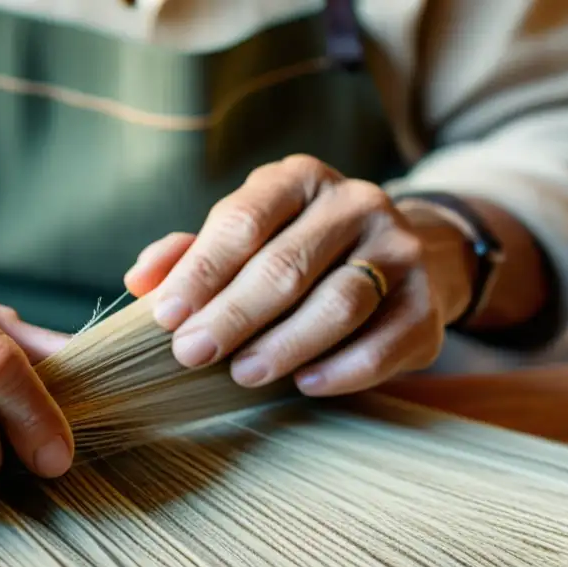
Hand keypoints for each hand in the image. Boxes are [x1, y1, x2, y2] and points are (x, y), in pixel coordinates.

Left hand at [124, 155, 475, 395]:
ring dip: (284, 344)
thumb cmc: (296, 250)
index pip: (242, 222)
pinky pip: (385, 342)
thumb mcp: (243, 238)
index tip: (165, 317)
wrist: (392, 258)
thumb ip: (191, 256)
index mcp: (299, 180)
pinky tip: (305, 384)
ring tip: (243, 374)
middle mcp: (356, 203)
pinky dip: (343, 368)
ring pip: (339, 303)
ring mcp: (399, 250)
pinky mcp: (427, 303)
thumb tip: (140, 282)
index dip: (200, 273)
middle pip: (286, 266)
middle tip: (191, 354)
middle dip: (232, 315)